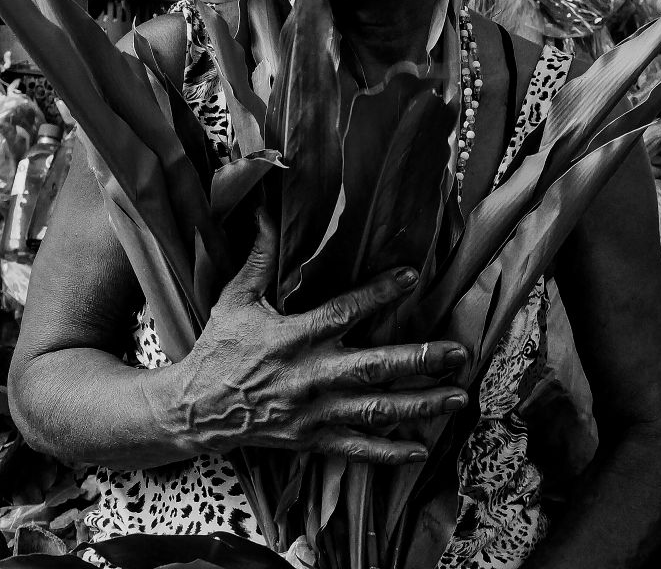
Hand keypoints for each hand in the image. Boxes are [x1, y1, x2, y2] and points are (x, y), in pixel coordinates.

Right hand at [175, 212, 467, 464]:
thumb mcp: (236, 298)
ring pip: (375, 410)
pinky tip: (421, 450)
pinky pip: (355, 448)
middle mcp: (311, 375)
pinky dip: (388, 452)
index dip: (379, 292)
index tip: (412, 276)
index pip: (345, 311)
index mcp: (295, 336)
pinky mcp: (311, 438)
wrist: (196, 408)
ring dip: (419, 405)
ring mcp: (314, 411)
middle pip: (374, 367)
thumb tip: (266, 212)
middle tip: (458, 353)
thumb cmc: (218, 347)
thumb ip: (259, 257)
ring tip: (458, 398)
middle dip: (419, 360)